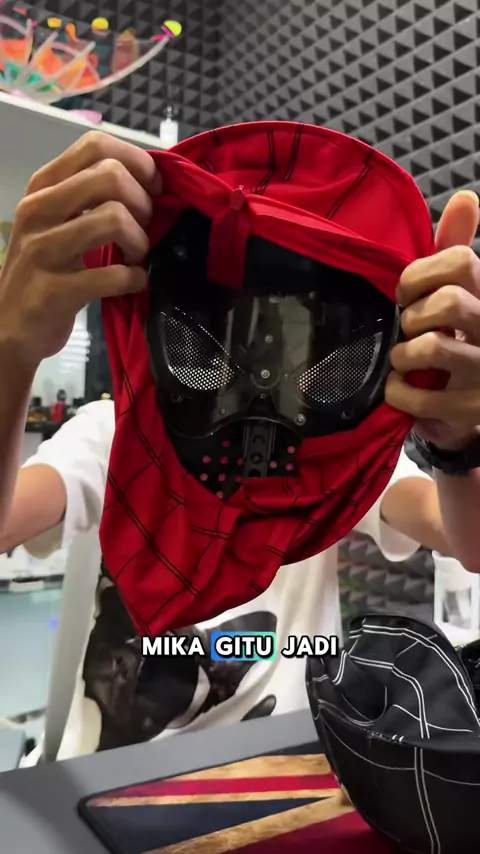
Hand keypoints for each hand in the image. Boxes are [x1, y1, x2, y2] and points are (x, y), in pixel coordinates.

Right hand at [0, 131, 161, 369]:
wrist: (8, 327)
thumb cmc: (43, 270)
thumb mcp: (56, 222)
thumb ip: (90, 197)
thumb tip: (147, 181)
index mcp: (43, 188)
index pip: (95, 144)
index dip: (137, 162)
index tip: (152, 188)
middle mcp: (38, 211)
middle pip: (110, 176)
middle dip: (142, 203)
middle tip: (143, 228)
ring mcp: (43, 251)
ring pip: (114, 218)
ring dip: (140, 241)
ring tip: (136, 257)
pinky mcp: (54, 291)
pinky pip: (112, 275)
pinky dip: (134, 279)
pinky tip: (132, 283)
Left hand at [386, 190, 479, 449]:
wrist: (474, 405)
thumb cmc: (461, 340)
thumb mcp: (462, 293)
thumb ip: (456, 249)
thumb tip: (465, 198)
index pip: (461, 262)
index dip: (419, 275)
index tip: (406, 293)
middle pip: (449, 302)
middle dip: (413, 317)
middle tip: (408, 330)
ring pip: (434, 347)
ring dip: (404, 355)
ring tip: (405, 361)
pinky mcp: (472, 410)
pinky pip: (421, 397)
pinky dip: (398, 392)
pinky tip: (400, 389)